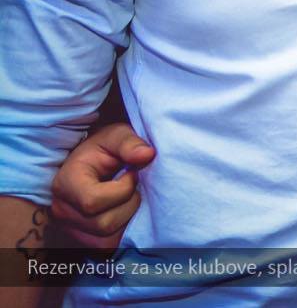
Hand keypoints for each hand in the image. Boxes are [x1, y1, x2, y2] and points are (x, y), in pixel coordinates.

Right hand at [49, 123, 153, 249]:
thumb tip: (148, 154)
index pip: (93, 201)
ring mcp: (71, 229)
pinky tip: (126, 210)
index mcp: (65, 184)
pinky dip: (124, 231)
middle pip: (104, 224)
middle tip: (132, 186)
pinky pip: (109, 247)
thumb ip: (130, 143)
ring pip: (108, 239)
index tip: (131, 172)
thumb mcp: (117, 136)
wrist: (95, 162)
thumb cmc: (106, 148)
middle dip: (129, 203)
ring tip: (128, 197)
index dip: (122, 188)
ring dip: (128, 218)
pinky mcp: (84, 241)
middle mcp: (61, 211)